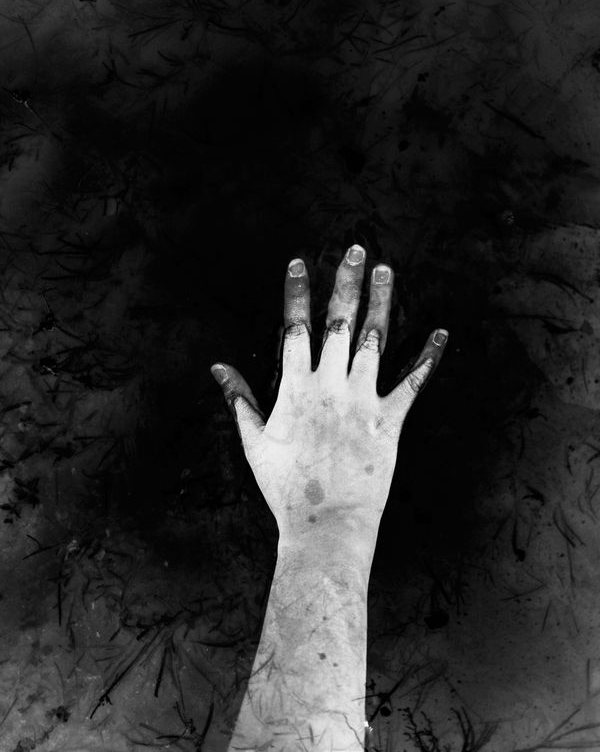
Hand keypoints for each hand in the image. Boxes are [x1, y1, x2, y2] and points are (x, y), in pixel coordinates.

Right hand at [211, 244, 447, 551]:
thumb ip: (238, 399)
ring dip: (382, 302)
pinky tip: (439, 333)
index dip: (297, 292)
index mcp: (296, 387)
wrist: (325, 525)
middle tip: (356, 250)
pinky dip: (427, 358)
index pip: (296, 327)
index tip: (300, 263)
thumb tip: (218, 367)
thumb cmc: (285, 488)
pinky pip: (413, 383)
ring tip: (387, 271)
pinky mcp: (390, 420)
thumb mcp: (254, 441)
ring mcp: (363, 400)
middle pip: (340, 322)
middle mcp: (331, 385)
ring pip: (375, 340)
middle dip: (347, 282)